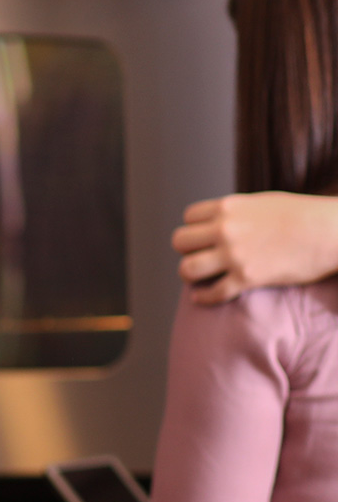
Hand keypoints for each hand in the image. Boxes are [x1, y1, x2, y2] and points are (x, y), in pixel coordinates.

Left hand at [174, 193, 337, 302]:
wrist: (332, 232)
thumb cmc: (304, 216)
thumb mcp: (263, 203)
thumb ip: (237, 213)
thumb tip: (219, 223)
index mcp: (229, 207)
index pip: (189, 216)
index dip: (195, 227)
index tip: (204, 237)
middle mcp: (225, 229)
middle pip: (180, 241)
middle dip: (188, 250)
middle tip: (201, 257)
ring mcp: (234, 255)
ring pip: (187, 269)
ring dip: (191, 275)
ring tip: (200, 277)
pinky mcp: (247, 278)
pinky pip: (212, 293)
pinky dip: (204, 298)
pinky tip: (202, 298)